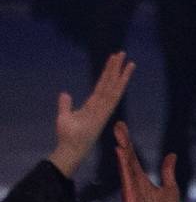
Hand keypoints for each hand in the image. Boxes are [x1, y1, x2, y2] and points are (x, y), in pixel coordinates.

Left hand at [49, 53, 133, 179]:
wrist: (71, 148)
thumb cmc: (68, 136)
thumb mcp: (64, 116)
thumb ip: (65, 104)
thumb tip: (65, 93)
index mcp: (93, 106)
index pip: (102, 86)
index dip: (107, 73)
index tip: (113, 61)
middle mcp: (101, 106)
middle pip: (110, 83)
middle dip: (116, 68)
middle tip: (122, 53)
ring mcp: (104, 109)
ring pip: (113, 86)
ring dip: (120, 73)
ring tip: (126, 59)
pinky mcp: (103, 113)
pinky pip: (111, 96)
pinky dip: (117, 86)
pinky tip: (121, 76)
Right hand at [110, 123, 180, 201]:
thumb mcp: (170, 189)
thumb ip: (168, 172)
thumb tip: (171, 155)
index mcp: (141, 180)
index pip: (133, 158)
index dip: (128, 143)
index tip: (122, 128)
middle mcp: (133, 183)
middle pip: (127, 158)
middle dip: (123, 141)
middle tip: (118, 124)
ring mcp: (130, 190)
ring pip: (126, 166)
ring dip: (123, 150)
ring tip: (120, 135)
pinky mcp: (130, 198)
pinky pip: (126, 179)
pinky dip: (124, 165)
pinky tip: (121, 153)